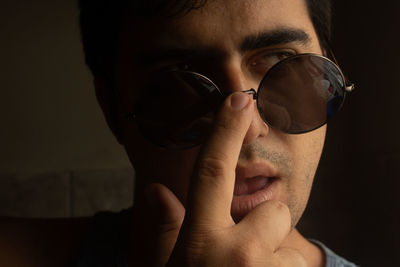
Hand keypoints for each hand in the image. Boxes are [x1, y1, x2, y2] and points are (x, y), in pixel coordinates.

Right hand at [135, 92, 306, 266]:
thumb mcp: (170, 265)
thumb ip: (168, 227)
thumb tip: (156, 191)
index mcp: (201, 242)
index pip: (212, 172)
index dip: (225, 131)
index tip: (238, 100)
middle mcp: (238, 254)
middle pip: (272, 209)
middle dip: (263, 223)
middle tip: (243, 251)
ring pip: (288, 241)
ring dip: (274, 253)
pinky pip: (300, 264)